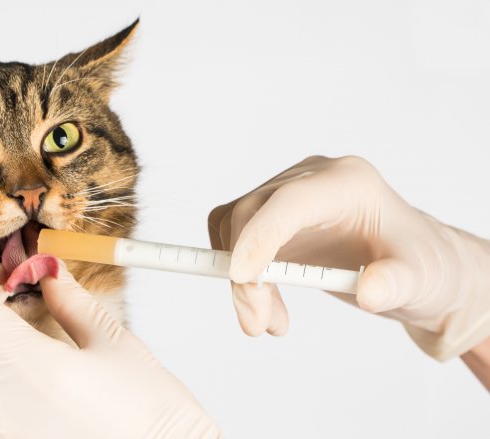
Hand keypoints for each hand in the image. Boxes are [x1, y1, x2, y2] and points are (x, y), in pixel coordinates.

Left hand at [0, 246, 221, 438]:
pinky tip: (19, 348)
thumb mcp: (115, 345)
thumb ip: (72, 303)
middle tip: (9, 280)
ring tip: (12, 314)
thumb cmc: (154, 413)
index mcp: (31, 369)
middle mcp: (5, 402)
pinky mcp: (10, 438)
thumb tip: (48, 271)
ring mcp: (4, 426)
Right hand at [208, 155, 489, 360]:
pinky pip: (234, 237)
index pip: (290, 201)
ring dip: (242, 280)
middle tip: (256, 324)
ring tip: (270, 322)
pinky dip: (241, 276)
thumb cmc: (419, 266)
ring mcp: (288, 194)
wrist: (412, 268)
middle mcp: (311, 180)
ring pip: (235, 227)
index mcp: (349, 183)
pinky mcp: (272, 215)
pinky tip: (267, 304)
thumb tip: (369, 292)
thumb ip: (397, 284)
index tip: (243, 279)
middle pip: (252, 214)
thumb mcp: (421, 279)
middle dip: (246, 274)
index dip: (260, 235)